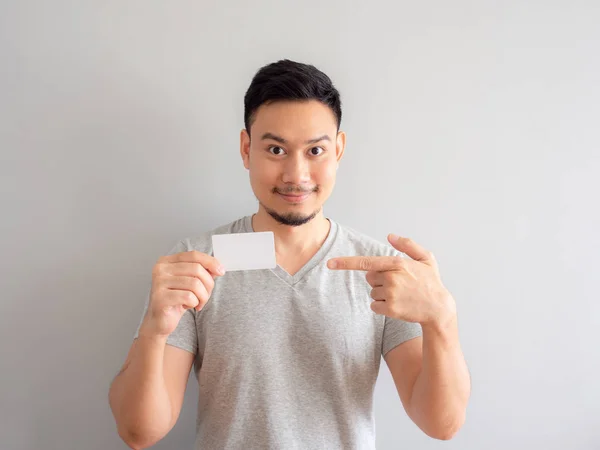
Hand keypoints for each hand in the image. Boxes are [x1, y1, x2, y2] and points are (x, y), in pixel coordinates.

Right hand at [139, 251, 224, 337]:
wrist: (160, 321)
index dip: (210, 262)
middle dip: (208, 284)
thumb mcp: (190, 282)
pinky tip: (188, 306)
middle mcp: (160, 269)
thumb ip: (202, 272)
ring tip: (198, 303)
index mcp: (167, 261)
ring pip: (195, 283)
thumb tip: (218, 268)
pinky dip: (194, 303)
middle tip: (206, 296)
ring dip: (203, 296)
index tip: (221, 271)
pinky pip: (188, 297)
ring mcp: (158, 282)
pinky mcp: (160, 297)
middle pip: (196, 269)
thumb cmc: (177, 300)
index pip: (193, 255)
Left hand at [327, 234, 454, 325]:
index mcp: (397, 263)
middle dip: (380, 280)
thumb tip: (390, 236)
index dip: (346, 263)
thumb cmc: (431, 283)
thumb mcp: (426, 259)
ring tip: (402, 296)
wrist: (439, 309)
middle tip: (399, 285)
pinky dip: (382, 307)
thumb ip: (408, 245)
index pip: (366, 262)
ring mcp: (390, 294)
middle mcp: (392, 278)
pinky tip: (398, 305)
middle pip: (370, 278)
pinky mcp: (390, 309)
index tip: (330, 264)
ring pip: (373, 292)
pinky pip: (374, 306)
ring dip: (383, 294)